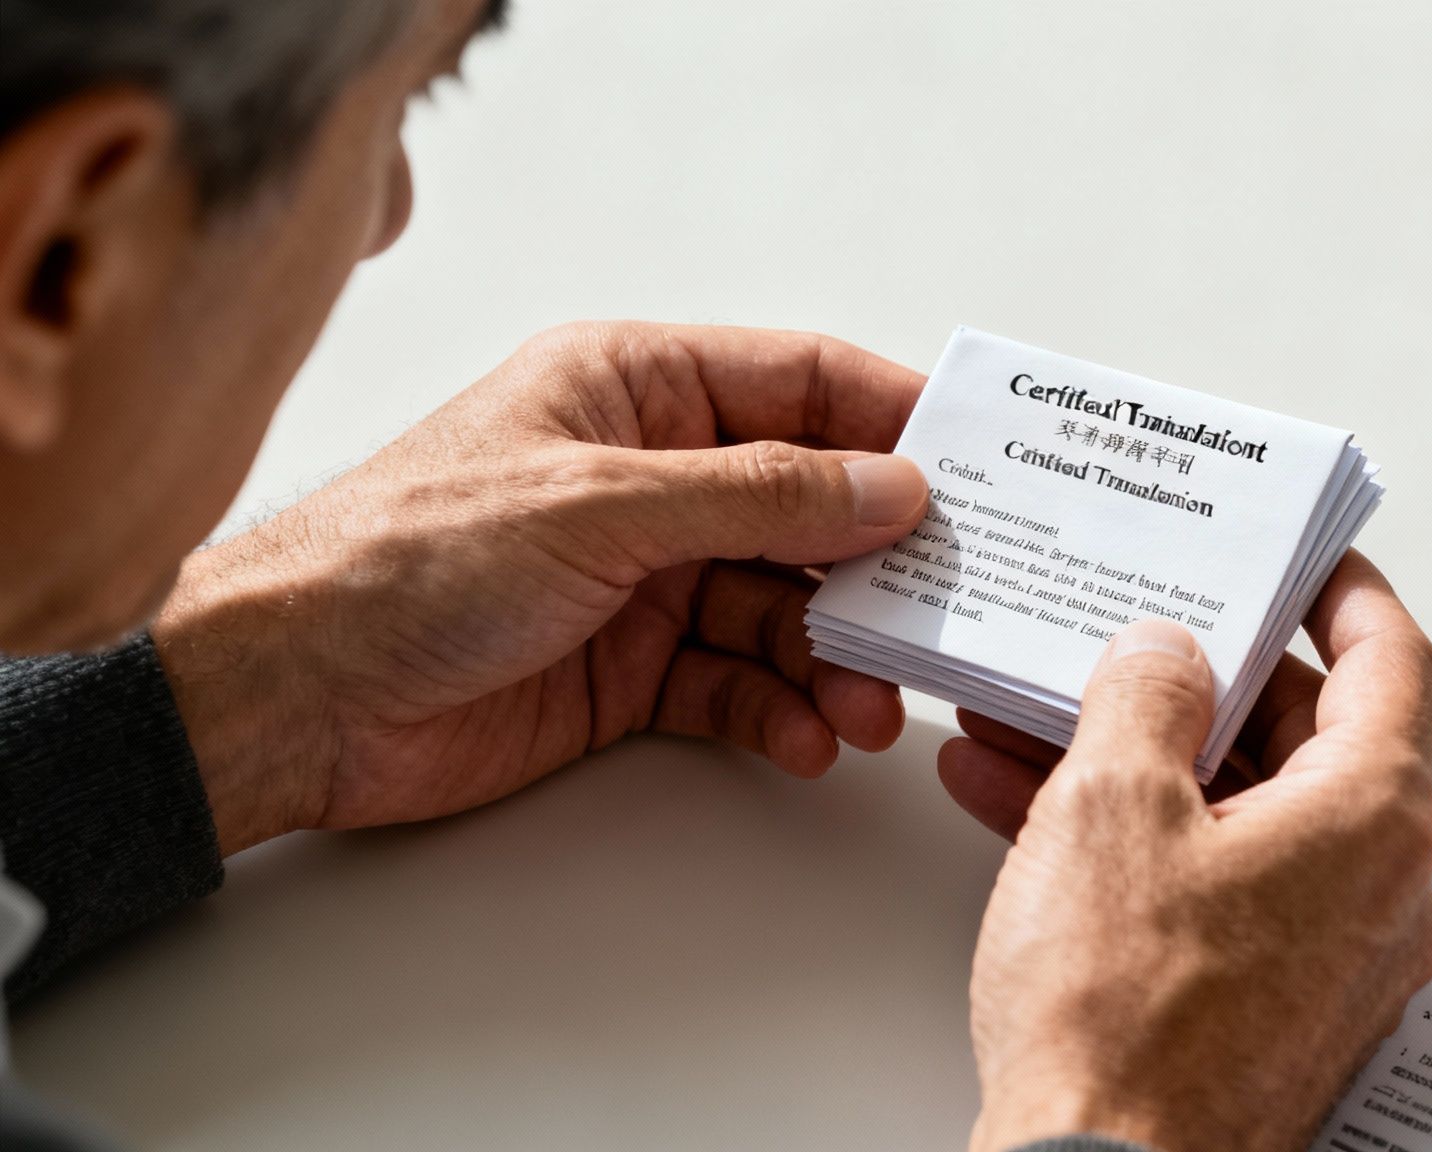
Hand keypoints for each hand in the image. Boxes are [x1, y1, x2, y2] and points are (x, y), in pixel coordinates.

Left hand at [153, 322, 928, 853]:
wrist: (293, 696)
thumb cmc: (408, 558)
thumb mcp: (603, 505)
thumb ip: (759, 497)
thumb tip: (888, 485)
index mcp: (634, 388)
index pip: (799, 383)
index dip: (892, 421)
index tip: (977, 467)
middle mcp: (650, 476)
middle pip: (807, 507)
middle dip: (875, 564)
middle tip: (941, 612)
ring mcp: (643, 576)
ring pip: (782, 606)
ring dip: (834, 655)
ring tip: (868, 702)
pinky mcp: (630, 668)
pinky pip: (736, 683)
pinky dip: (777, 710)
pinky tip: (804, 737)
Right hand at [943, 552, 1431, 1151]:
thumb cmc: (1123, 1020)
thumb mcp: (1112, 803)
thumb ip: (1147, 692)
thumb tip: (1167, 655)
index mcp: (1371, 819)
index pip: (1391, 663)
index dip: (1342, 593)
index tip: (1303, 557)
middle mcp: (1374, 889)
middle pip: (1306, 737)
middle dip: (1200, 681)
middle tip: (1137, 633)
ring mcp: (1326, 956)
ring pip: (1240, 814)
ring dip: (1141, 761)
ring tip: (1038, 717)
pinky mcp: (1269, 1007)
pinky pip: (1213, 885)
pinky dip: (1136, 840)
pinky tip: (1024, 805)